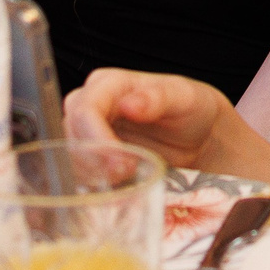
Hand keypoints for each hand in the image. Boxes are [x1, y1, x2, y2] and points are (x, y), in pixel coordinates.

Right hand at [63, 68, 228, 168]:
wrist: (198, 133)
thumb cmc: (191, 107)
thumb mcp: (184, 97)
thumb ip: (158, 98)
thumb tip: (129, 104)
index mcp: (109, 83)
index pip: (85, 109)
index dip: (96, 138)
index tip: (120, 163)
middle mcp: (92, 104)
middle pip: (72, 132)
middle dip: (94, 158)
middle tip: (125, 174)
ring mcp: (89, 130)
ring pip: (70, 153)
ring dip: (93, 172)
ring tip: (127, 179)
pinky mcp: (92, 154)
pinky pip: (79, 170)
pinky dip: (94, 182)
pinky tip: (117, 186)